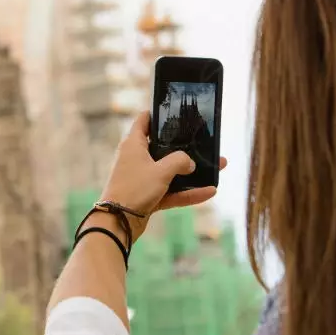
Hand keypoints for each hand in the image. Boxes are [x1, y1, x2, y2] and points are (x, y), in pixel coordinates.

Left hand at [99, 112, 226, 242]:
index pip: (144, 121)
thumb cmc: (134, 189)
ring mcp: (143, 178)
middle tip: (204, 141)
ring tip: (217, 167)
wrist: (118, 223)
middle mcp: (137, 159)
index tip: (174, 111)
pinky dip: (188, 193)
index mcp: (133, 144)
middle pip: (163, 147)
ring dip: (193, 172)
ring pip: (172, 172)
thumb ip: (179, 161)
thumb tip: (190, 162)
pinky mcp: (149, 196)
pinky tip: (209, 192)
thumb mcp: (160, 171)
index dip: (158, 114)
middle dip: (185, 146)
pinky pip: (172, 191)